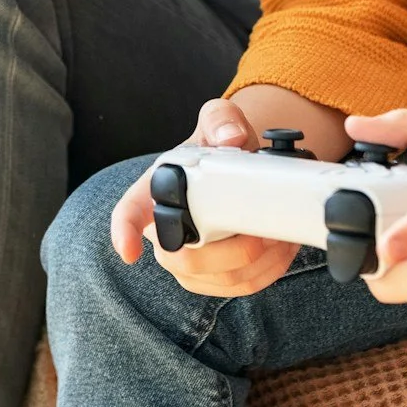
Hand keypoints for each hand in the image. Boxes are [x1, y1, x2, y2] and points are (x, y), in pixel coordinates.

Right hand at [108, 99, 301, 297]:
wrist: (239, 168)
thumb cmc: (218, 147)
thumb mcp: (218, 120)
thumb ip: (221, 119)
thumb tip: (232, 139)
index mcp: (157, 189)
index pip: (130, 211)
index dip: (125, 231)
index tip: (128, 251)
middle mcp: (165, 230)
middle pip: (180, 260)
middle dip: (227, 254)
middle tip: (261, 234)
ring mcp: (189, 260)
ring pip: (217, 279)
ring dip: (256, 263)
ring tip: (279, 236)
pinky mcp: (215, 277)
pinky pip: (240, 287)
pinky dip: (268, 272)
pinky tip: (281, 248)